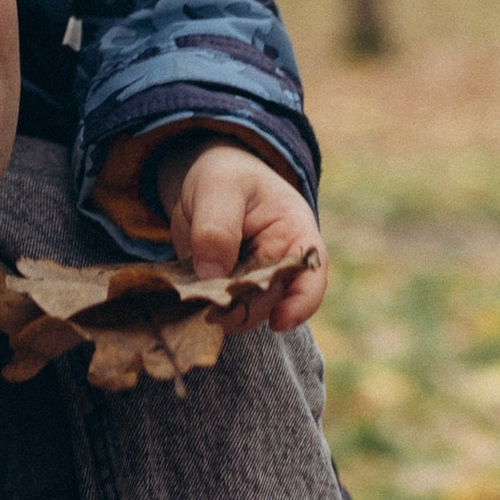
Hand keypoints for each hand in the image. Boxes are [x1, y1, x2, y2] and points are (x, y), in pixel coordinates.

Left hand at [154, 136, 326, 332]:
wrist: (207, 182)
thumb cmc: (225, 176)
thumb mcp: (218, 187)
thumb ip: (217, 227)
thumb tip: (212, 276)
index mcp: (296, 233)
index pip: (311, 275)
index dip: (301, 303)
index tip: (278, 322)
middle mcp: (281, 264)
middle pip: (271, 302)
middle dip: (241, 309)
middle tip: (207, 305)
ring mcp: (256, 282)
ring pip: (245, 313)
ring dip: (220, 312)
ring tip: (193, 297)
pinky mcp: (230, 291)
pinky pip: (221, 310)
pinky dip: (205, 310)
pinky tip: (188, 299)